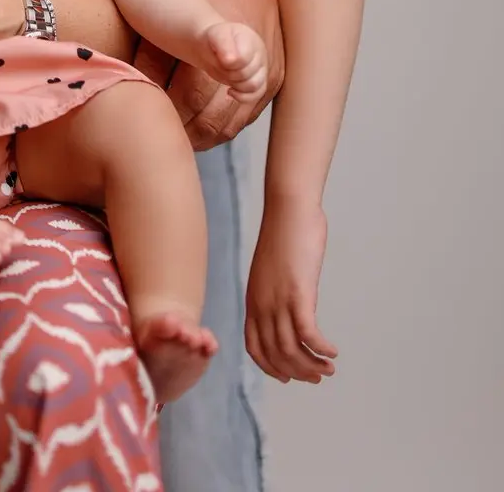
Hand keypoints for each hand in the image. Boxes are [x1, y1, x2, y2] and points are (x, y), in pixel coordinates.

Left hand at [197, 21, 268, 104]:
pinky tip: (230, 90)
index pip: (244, 59)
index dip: (230, 64)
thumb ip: (224, 44)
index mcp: (250, 40)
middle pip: (248, 75)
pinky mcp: (257, 80)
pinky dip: (243, 96)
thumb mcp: (215, 35)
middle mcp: (259, 54)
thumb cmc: (214, 38)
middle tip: (220, 64)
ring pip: (255, 86)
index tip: (221, 59)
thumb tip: (231, 60)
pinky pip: (257, 94)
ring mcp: (260, 68)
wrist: (212, 44)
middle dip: (230, 74)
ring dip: (237, 85)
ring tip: (226, 74)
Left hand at [245, 197, 336, 383]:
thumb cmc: (285, 234)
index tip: (288, 377)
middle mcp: (262, 304)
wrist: (288, 208)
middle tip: (317, 377)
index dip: (271, 367)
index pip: (255, 347)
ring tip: (328, 369)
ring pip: (291, 349)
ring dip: (312, 366)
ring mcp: (278, 300)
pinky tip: (333, 351)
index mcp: (253, 299)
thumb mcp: (272, 269)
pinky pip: (308, 334)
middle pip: (275, 354)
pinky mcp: (298, 293)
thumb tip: (287, 304)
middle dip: (297, 372)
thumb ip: (275, 290)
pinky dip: (321, 349)